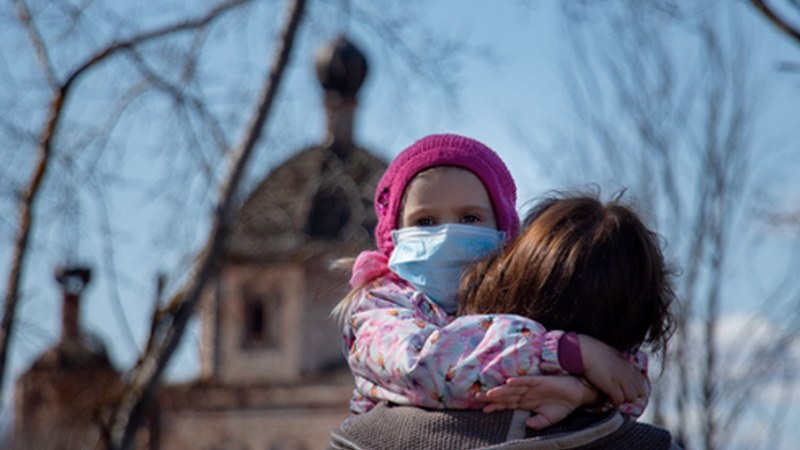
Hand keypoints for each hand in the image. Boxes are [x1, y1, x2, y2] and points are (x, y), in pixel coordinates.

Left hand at [475, 376, 594, 428]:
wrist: (578, 394)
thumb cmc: (562, 405)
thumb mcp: (549, 419)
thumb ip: (538, 422)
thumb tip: (527, 425)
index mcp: (526, 402)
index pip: (507, 404)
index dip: (496, 406)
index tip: (483, 410)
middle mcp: (526, 393)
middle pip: (506, 395)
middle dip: (492, 397)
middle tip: (477, 397)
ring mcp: (532, 386)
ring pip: (513, 388)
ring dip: (501, 390)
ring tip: (490, 392)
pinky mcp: (541, 380)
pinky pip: (528, 380)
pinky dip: (519, 381)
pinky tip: (509, 381)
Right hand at [578, 334, 645, 405]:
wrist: (584, 351)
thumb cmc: (595, 350)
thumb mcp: (613, 354)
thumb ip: (621, 362)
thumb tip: (623, 366)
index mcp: (629, 365)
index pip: (641, 382)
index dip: (635, 388)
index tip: (628, 389)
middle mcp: (628, 373)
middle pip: (639, 392)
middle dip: (631, 395)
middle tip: (622, 395)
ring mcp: (621, 380)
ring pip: (631, 398)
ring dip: (624, 399)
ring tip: (616, 398)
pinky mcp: (612, 386)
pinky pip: (619, 400)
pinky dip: (615, 403)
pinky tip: (610, 401)